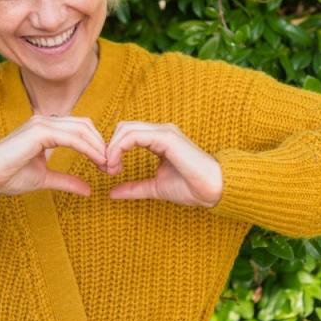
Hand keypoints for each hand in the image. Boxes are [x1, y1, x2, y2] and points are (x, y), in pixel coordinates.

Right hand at [0, 115, 106, 196]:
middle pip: (85, 125)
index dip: (96, 145)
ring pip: (81, 129)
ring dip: (98, 147)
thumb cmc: (8, 176)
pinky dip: (88, 148)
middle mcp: (45, 121)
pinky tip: (97, 161)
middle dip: (101, 144)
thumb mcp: (44, 179)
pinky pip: (71, 137)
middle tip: (112, 166)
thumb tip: (88, 189)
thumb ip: (66, 180)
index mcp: (46, 129)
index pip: (80, 129)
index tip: (107, 166)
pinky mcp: (39, 132)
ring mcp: (41, 124)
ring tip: (107, 165)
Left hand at [105, 122, 222, 207]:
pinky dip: (119, 148)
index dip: (113, 149)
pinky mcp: (166, 138)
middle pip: (123, 127)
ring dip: (112, 148)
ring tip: (111, 168)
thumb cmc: (190, 187)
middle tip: (107, 169)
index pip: (128, 134)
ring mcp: (164, 132)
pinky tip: (117, 164)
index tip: (109, 170)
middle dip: (110, 146)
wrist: (212, 190)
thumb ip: (134, 188)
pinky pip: (134, 136)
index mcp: (159, 139)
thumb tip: (111, 192)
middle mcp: (161, 132)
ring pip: (126, 128)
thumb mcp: (154, 188)